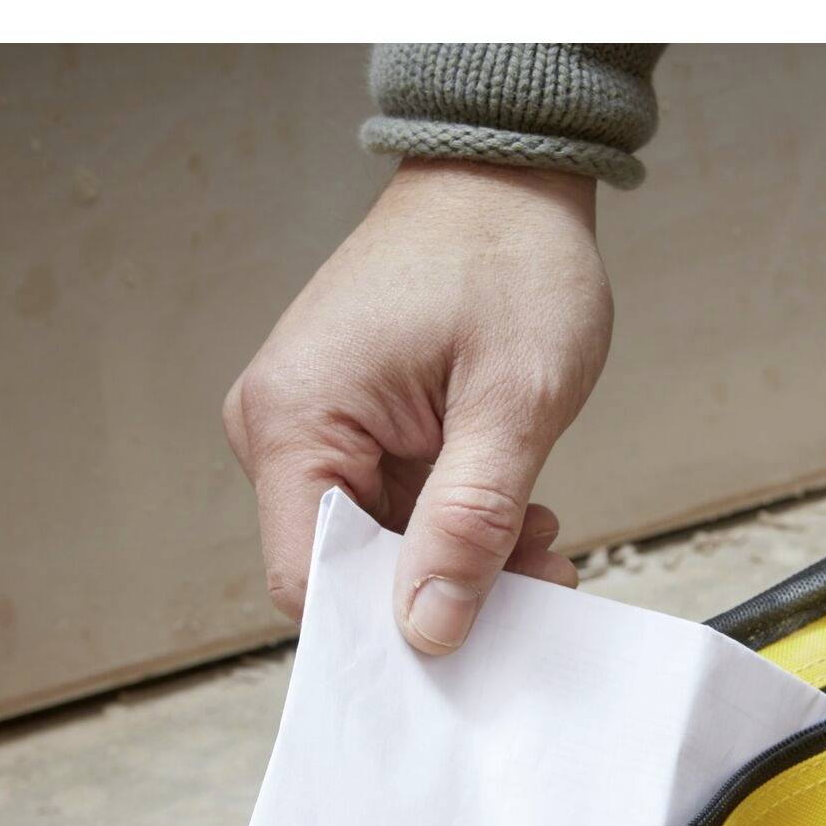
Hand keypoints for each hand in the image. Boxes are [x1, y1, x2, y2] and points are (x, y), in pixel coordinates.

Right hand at [223, 160, 613, 652]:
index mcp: (296, 418)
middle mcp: (282, 426)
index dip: (387, 628)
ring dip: (463, 559)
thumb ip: (472, 521)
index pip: (310, 581)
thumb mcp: (513, 404)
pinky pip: (392, 510)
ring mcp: (313, 426)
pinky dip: (457, 525)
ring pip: (379, 548)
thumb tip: (429, 624)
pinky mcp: (348, 426)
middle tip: (542, 580)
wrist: (507, 182)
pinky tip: (516, 512)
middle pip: (346, 571)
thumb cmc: (508, 261)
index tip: (473, 643)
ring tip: (542, 537)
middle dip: (445, 592)